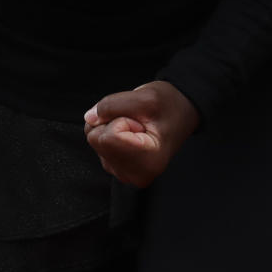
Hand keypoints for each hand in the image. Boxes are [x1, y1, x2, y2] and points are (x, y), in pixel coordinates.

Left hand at [83, 81, 200, 187]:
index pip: (106, 137)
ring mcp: (127, 174)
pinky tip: (131, 134)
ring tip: (136, 126)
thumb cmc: (169, 106)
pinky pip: (99, 145)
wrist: (181, 113)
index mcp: (148, 161)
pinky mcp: (119, 169)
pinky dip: (111, 135)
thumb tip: (90, 117)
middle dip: (111, 122)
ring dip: (111, 127)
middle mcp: (136, 174)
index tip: (139, 121)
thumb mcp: (145, 97)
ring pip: (95, 142)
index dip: (119, 119)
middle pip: (96, 140)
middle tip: (137, 121)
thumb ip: (112, 105)